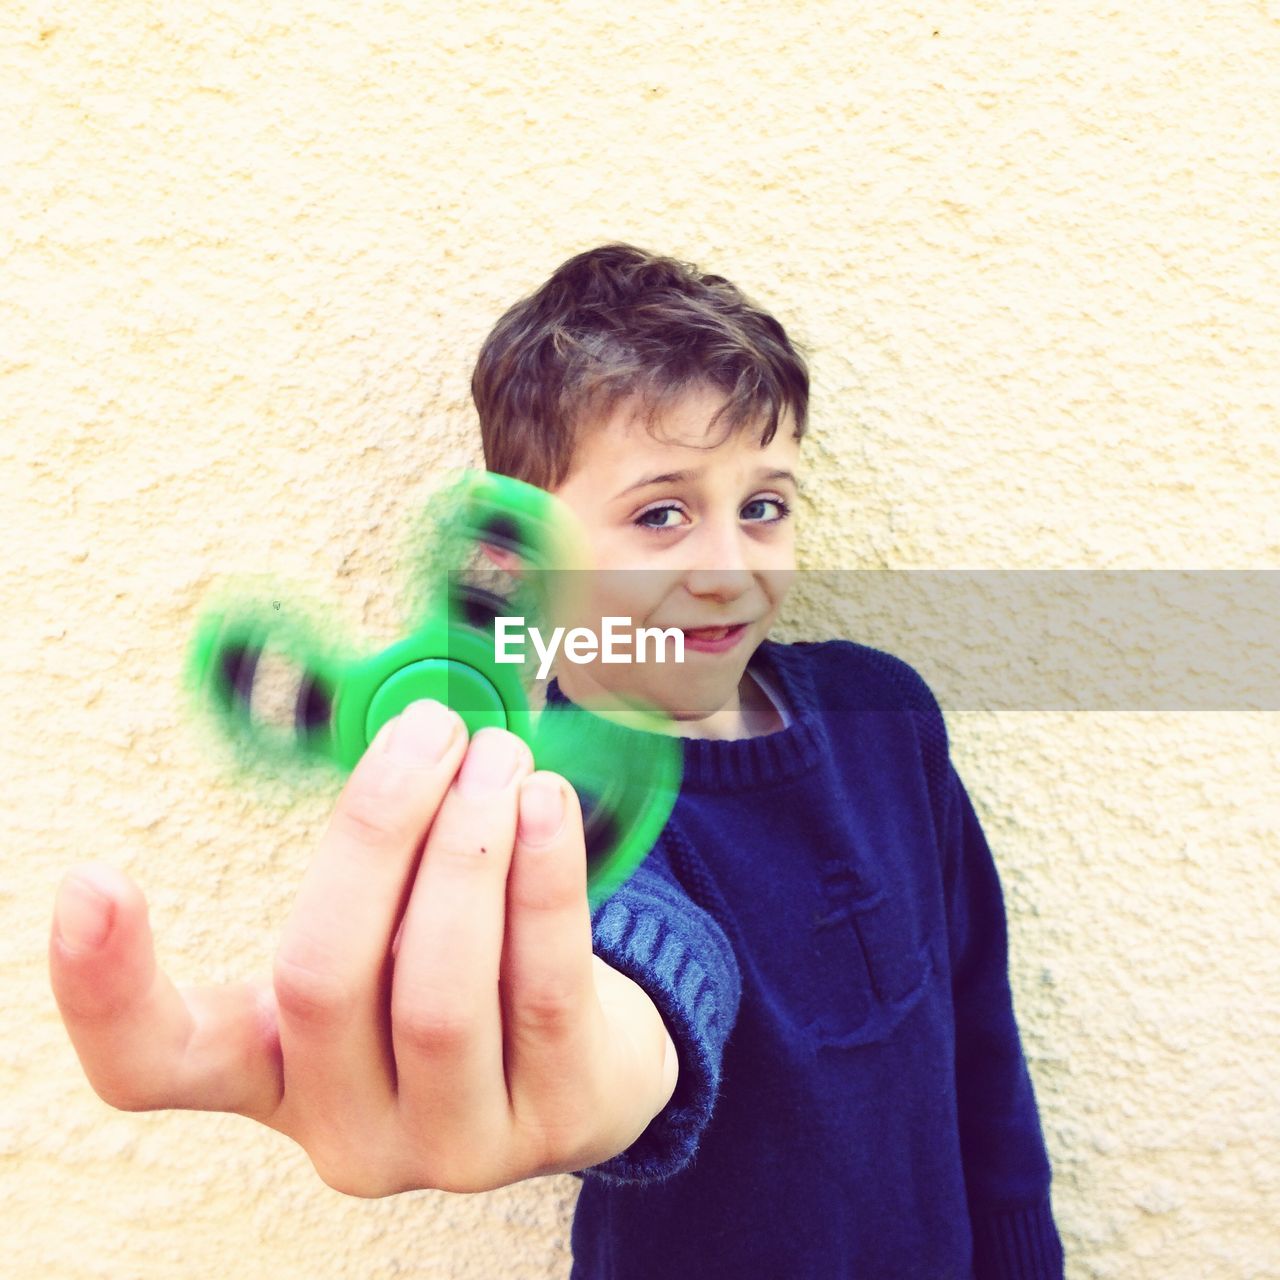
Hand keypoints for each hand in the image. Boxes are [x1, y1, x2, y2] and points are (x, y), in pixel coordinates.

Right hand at [49, 699, 677, 1194]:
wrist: (587, 1066)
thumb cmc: (462, 971)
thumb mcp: (388, 931)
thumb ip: (370, 867)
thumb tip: (398, 734)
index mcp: (272, 1071)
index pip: (156, 1065)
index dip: (104, 989)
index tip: (91, 882)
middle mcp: (345, 1125)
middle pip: (321, 978)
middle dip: (377, 830)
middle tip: (429, 730)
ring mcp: (450, 1142)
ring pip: (438, 989)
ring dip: (468, 848)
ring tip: (498, 758)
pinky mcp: (554, 1123)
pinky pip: (545, 988)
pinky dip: (544, 881)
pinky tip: (547, 806)